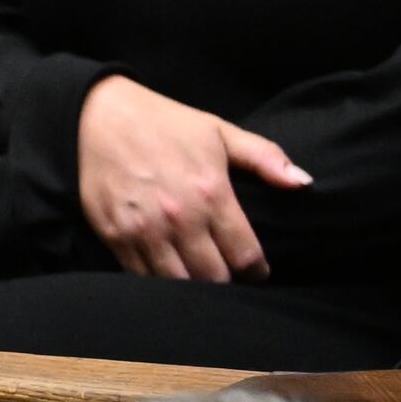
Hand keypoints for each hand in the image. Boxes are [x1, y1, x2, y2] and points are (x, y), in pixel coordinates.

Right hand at [74, 76, 307, 280]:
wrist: (96, 115)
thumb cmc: (163, 122)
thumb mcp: (219, 131)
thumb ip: (265, 158)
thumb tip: (303, 182)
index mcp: (212, 193)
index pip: (246, 256)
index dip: (257, 271)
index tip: (256, 271)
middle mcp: (179, 217)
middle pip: (215, 277)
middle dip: (227, 281)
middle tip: (227, 275)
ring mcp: (143, 229)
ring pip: (178, 283)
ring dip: (193, 285)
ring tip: (199, 276)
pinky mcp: (114, 235)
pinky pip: (141, 276)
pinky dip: (157, 279)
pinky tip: (166, 270)